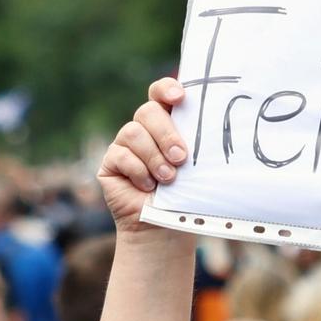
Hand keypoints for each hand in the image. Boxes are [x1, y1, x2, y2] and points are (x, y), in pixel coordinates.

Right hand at [98, 78, 190, 233]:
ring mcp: (124, 145)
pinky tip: (148, 187)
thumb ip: (196, 146)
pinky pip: (121, 155)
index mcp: (167, 124)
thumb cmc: (185, 199)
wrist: (164, 231)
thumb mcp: (196, 170)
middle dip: (166, 133)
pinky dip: (138, 171)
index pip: (161, 94)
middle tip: (181, 158)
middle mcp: (144, 130)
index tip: (180, 97)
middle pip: (147, 111)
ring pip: (133, 132)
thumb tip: (211, 127)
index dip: (166, 89)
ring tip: (168, 179)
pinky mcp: (110, 162)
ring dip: (154, 157)